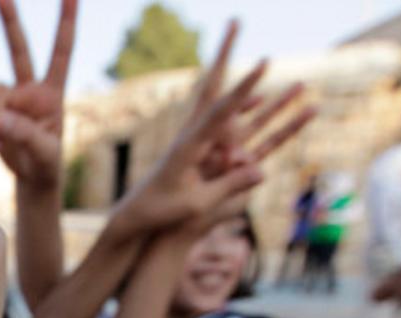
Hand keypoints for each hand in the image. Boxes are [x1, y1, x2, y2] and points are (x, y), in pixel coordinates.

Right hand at [0, 0, 76, 190]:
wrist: (29, 178)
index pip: (61, 52)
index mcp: (52, 92)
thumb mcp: (44, 154)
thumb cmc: (46, 164)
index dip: (65, 23)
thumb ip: (25, 135)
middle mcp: (28, 87)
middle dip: (9, 20)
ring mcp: (6, 98)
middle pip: (18, 49)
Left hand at [113, 22, 314, 235]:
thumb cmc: (162, 211)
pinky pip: (223, 123)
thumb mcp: (196, 204)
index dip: (245, 87)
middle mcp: (190, 134)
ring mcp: (193, 138)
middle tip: (235, 20)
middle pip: (213, 87)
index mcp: (189, 145)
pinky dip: (241, 108)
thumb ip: (229, 185)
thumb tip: (263, 169)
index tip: (263, 64)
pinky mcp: (195, 147)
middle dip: (225, 52)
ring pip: (221, 102)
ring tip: (263, 59)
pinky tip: (259, 101)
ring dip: (241, 81)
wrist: (136, 213)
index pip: (221, 109)